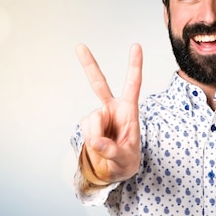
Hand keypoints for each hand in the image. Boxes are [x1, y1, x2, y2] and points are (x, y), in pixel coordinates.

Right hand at [76, 43, 142, 184]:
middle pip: (98, 84)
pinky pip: (86, 131)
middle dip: (88, 65)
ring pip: (92, 120)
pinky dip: (91, 141)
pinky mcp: (88, 124)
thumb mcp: (126, 159)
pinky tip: (99, 145)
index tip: (136, 46)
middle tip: (79, 46)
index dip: (134, 65)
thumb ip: (113, 151)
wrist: (116, 169)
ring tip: (107, 147)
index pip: (133, 84)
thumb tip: (97, 142)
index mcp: (129, 109)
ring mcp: (99, 115)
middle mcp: (112, 108)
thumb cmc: (127, 159)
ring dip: (97, 136)